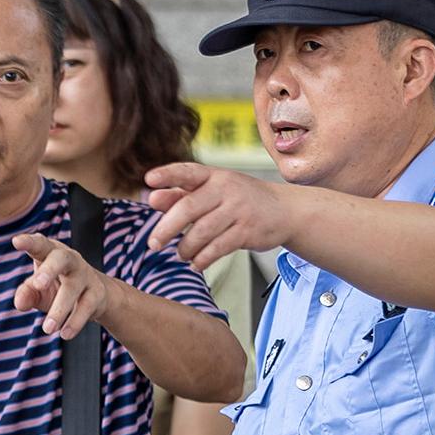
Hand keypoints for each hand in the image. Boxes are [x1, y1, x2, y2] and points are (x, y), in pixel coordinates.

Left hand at [11, 232, 114, 338]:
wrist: (97, 296)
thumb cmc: (58, 286)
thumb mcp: (38, 290)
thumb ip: (27, 293)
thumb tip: (20, 303)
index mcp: (51, 253)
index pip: (40, 244)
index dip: (29, 242)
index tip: (16, 241)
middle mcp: (69, 260)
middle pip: (61, 258)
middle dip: (50, 269)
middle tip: (38, 284)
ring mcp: (85, 275)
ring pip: (73, 288)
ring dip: (60, 308)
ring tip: (47, 329)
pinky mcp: (97, 293)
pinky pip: (86, 307)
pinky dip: (75, 321)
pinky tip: (65, 334)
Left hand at [143, 163, 304, 269]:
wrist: (284, 210)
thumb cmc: (239, 200)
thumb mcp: (212, 192)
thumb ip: (181, 195)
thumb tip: (152, 199)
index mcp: (213, 176)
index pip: (187, 172)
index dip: (168, 175)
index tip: (149, 180)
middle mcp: (226, 189)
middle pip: (188, 208)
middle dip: (166, 228)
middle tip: (153, 244)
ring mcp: (238, 210)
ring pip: (201, 232)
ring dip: (185, 248)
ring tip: (181, 254)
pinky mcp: (248, 231)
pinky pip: (217, 248)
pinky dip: (202, 259)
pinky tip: (196, 263)